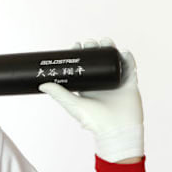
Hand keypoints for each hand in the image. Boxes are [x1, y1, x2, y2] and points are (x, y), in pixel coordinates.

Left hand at [38, 38, 143, 162]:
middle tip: (90, 43)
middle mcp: (102, 84)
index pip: (84, 66)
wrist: (116, 130)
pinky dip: (128, 59)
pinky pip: (130, 69)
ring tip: (106, 41)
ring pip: (113, 61)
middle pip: (99, 60)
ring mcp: (116, 83)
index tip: (76, 45)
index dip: (81, 54)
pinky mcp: (130, 85)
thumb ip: (59, 94)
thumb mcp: (73, 104)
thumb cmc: (93, 120)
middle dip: (95, 49)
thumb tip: (41, 85)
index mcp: (88, 87)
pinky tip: (123, 51)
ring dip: (110, 50)